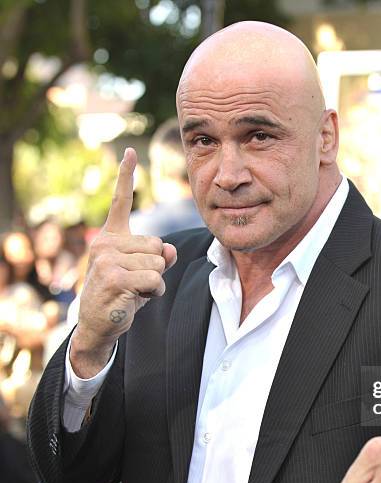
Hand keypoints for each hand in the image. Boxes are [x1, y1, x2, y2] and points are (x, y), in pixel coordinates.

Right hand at [71, 148, 176, 377]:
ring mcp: (107, 260)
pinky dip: (153, 292)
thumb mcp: (143, 271)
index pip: (120, 202)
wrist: (99, 322)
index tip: (130, 152)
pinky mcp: (113, 277)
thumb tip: (169, 250)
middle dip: (156, 267)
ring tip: (134, 290)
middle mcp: (105, 243)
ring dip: (155, 282)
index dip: (126, 176)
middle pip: (158, 245)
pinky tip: (135, 298)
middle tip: (135, 281)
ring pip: (159, 263)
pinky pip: (155, 280)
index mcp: (111, 237)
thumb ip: (158, 256)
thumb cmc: (123, 293)